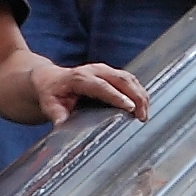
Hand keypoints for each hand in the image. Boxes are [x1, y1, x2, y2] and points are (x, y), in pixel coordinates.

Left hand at [27, 57, 148, 128]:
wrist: (50, 79)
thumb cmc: (51, 93)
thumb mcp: (49, 105)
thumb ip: (56, 115)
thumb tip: (62, 126)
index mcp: (80, 78)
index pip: (102, 86)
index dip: (117, 97)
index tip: (130, 108)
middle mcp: (95, 70)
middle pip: (121, 79)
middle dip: (135, 96)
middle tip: (142, 116)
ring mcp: (105, 70)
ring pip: (128, 78)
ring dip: (140, 94)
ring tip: (145, 114)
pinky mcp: (111, 73)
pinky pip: (129, 80)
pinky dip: (139, 92)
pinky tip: (143, 106)